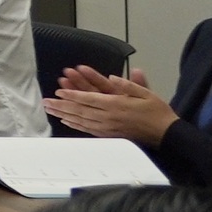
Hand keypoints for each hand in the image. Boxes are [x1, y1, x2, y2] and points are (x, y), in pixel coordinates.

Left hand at [45, 68, 175, 143]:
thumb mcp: (146, 93)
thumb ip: (128, 85)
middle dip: (61, 105)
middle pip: (80, 110)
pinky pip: (88, 129)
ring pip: (81, 120)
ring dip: (64, 114)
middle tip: (44, 102)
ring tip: (49, 110)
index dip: (72, 95)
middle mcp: (109, 117)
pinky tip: (66, 120)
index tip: (58, 92)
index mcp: (116, 105)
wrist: (167, 134)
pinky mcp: (110, 135)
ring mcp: (108, 127)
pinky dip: (75, 124)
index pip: (89, 99)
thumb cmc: (156, 111)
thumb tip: (111, 77)